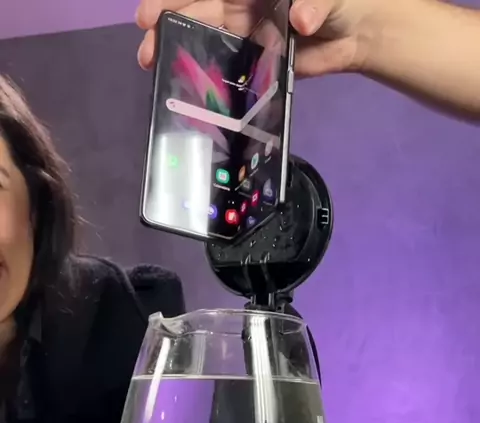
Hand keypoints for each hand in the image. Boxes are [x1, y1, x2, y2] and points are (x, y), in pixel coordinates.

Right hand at [136, 0, 380, 75]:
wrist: (363, 30)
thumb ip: (314, 1)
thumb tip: (300, 20)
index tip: (152, 11)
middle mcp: (242, 2)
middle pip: (198, 9)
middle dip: (168, 23)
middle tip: (145, 47)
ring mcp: (247, 30)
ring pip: (206, 37)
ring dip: (180, 50)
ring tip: (154, 65)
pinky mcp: (257, 59)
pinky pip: (229, 66)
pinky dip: (208, 73)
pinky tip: (188, 85)